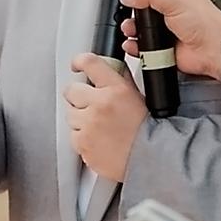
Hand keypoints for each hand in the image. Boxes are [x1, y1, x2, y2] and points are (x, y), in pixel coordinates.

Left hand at [63, 53, 148, 181]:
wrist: (150, 158)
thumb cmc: (148, 130)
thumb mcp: (140, 97)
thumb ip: (121, 80)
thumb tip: (110, 68)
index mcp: (116, 89)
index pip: (90, 63)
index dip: (79, 61)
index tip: (77, 65)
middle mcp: (100, 105)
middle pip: (71, 90)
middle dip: (78, 95)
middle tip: (90, 103)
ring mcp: (89, 125)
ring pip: (70, 113)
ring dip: (80, 117)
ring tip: (99, 125)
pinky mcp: (82, 143)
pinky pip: (72, 134)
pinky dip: (81, 136)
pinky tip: (97, 138)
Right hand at [99, 0, 220, 80]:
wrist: (214, 50)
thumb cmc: (205, 22)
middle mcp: (165, 7)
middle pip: (135, 3)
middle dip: (126, 8)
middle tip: (124, 9)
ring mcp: (162, 27)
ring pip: (135, 25)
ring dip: (129, 28)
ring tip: (132, 29)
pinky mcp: (160, 46)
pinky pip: (139, 45)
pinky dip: (134, 46)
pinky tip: (135, 45)